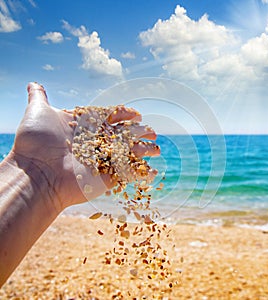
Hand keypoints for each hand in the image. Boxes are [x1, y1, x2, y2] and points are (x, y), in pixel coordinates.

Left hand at [11, 82, 159, 210]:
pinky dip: (142, 174)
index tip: (136, 114)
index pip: (111, 117)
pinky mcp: (107, 178)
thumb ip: (39, 97)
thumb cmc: (37, 142)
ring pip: (129, 153)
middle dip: (140, 132)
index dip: (124, 114)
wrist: (37, 173)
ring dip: (144, 151)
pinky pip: (129, 175)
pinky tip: (153, 172)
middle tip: (152, 132)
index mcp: (86, 126)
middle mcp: (95, 142)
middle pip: (124, 135)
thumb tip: (33, 83)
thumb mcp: (38, 112)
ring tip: (157, 148)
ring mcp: (102, 160)